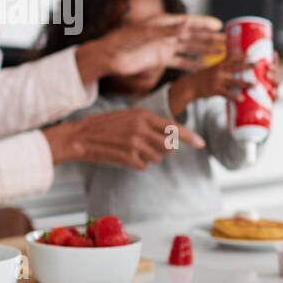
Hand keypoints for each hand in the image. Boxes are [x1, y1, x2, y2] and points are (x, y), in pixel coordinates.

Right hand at [43, 107, 203, 168]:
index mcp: (144, 116)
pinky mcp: (128, 158)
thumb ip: (150, 124)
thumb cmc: (105, 126)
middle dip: (164, 150)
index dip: (190, 137)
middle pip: (169, 146)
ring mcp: (135, 144)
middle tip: (149, 146)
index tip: (202, 144)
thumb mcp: (129, 116)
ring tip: (132, 149)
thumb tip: (172, 136)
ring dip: (149, 157)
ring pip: (157, 158)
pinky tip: (124, 156)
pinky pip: (143, 166)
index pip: (174, 127)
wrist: (80, 136)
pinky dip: (136, 164)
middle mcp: (142, 128)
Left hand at [78, 13, 224, 81]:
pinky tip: (205, 68)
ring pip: (191, 48)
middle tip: (229, 42)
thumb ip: (167, 30)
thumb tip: (187, 23)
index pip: (189, 22)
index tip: (221, 26)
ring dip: (206, 51)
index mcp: (164, 23)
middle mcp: (166, 34)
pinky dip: (194, 65)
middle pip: (194, 36)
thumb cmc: (122, 41)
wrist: (107, 57)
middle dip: (211, 38)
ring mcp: (164, 46)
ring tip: (222, 53)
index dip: (205, 24)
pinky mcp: (161, 59)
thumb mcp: (145, 33)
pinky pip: (181, 62)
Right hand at [169, 51, 282, 114]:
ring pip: (235, 82)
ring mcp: (218, 80)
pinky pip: (227, 94)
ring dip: (245, 84)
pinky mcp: (216, 90)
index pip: (231, 58)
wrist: (190, 85)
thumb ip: (223, 69)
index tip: (250, 54)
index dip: (241, 55)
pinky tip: (242, 99)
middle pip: (237, 68)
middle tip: (259, 65)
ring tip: (255, 85)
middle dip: (248, 66)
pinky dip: (235, 97)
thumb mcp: (212, 69)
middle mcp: (220, 71)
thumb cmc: (203, 78)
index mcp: (219, 65)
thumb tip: (234, 68)